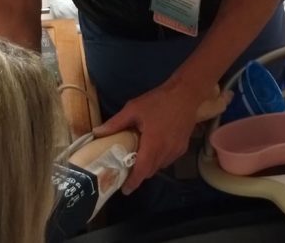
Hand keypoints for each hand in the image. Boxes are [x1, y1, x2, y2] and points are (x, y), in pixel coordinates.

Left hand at [92, 79, 223, 193]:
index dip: (133, 182)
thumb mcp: (134, 109)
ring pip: (160, 166)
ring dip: (150, 166)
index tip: (124, 190)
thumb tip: (97, 133)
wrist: (187, 94)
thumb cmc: (159, 101)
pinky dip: (159, 159)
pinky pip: (168, 159)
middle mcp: (166, 152)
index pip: (142, 171)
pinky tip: (154, 147)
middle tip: (127, 168)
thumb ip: (116, 123)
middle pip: (150, 171)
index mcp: (153, 145)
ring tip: (140, 157)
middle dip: (139, 173)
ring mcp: (176, 151)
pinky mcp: (183, 147)